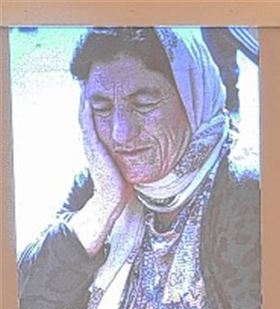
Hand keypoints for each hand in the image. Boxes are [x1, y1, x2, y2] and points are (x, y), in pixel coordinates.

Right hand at [79, 94, 130, 209]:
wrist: (113, 200)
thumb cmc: (122, 185)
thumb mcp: (124, 164)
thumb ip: (127, 154)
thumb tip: (140, 146)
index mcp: (99, 148)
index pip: (94, 122)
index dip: (95, 108)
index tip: (99, 93)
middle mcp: (92, 145)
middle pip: (87, 117)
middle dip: (87, 100)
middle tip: (89, 83)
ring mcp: (91, 146)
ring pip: (85, 119)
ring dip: (84, 102)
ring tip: (86, 86)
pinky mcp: (94, 148)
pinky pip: (87, 125)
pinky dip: (85, 112)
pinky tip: (87, 100)